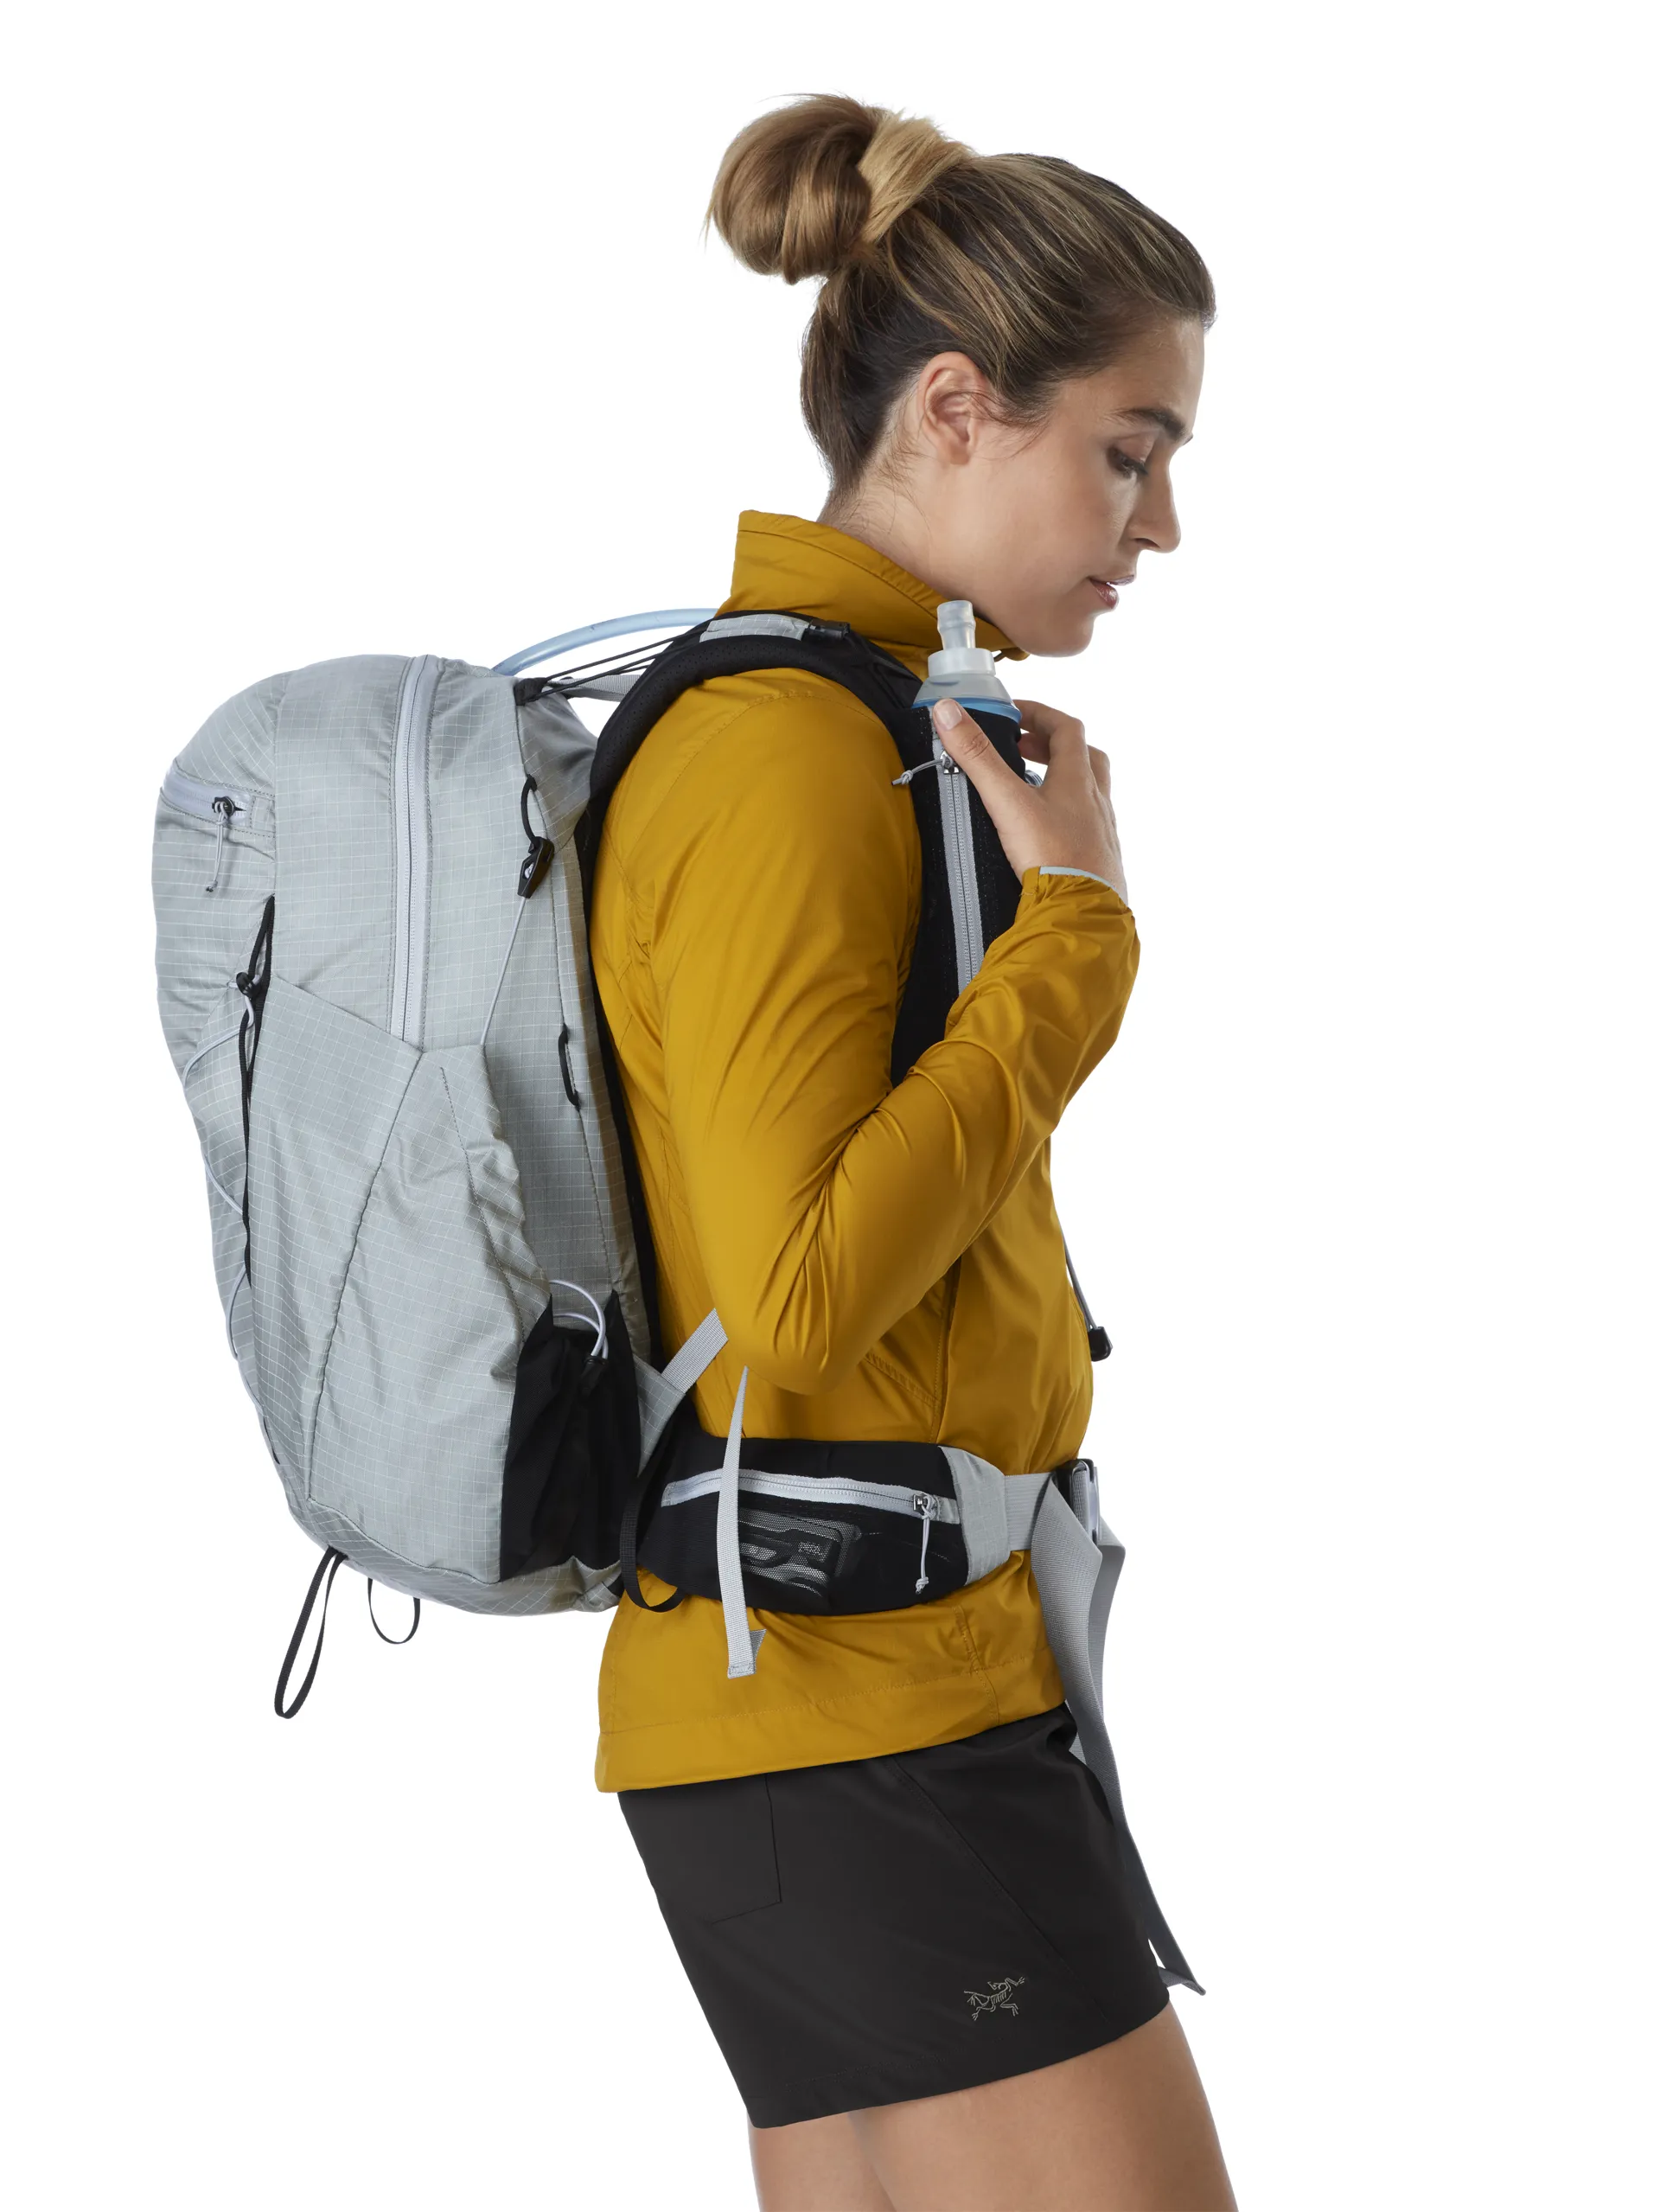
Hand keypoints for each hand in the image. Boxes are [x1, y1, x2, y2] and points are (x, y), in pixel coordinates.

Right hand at [931, 696, 1126, 902]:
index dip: (1040, 714)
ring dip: (1063, 780)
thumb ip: (977, 757)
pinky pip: (1087, 825)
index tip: (1015, 714)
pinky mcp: (1099, 858)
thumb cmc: (1053, 857)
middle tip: (1023, 748)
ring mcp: (1101, 830)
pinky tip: (1047, 831)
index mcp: (1078, 779)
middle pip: (1083, 756)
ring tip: (1033, 787)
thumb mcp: (1008, 801)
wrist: (1083, 911)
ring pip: (1088, 792)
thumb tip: (949, 713)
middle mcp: (1095, 800)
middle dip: (1052, 745)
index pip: (1066, 728)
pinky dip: (1067, 816)